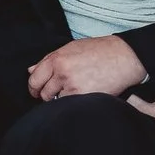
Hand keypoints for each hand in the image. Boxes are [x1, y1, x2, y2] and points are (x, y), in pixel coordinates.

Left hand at [27, 36, 146, 102]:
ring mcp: (73, 86)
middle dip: (47, 95)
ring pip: (56, 101)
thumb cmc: (98, 51)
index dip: (34, 87)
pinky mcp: (84, 96)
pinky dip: (73, 103)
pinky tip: (81, 95)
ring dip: (61, 99)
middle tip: (55, 93)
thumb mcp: (71, 48)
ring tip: (73, 91)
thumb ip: (49, 59)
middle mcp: (62, 72)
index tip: (36, 91)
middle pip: (43, 93)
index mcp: (57, 59)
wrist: (123, 57)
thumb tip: (31, 70)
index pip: (34, 79)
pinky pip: (70, 105)